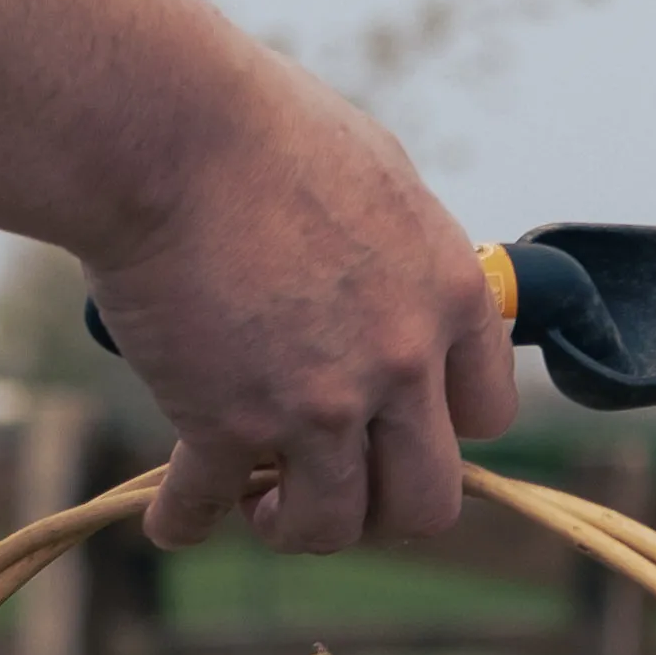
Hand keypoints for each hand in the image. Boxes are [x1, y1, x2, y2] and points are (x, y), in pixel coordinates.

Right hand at [90, 44, 512, 553]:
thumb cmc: (261, 128)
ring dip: (296, 525)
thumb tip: (405, 286)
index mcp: (451, 297)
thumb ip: (405, 255)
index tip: (400, 426)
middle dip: (382, 506)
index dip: (443, 430)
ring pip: (333, 524)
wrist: (167, 130)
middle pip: (425, 499)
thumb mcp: (379, 178)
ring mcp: (318, 404)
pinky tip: (174, 521)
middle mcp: (401, 364)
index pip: (488, 414)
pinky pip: (209, 506)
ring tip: (262, 504)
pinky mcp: (227, 423)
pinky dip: (186, 521)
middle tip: (338, 484)